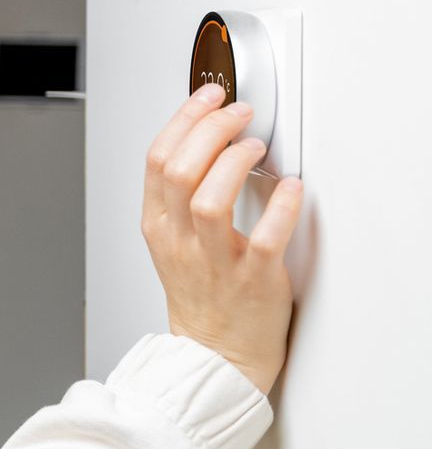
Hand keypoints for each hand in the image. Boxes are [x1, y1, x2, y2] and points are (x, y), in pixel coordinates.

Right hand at [140, 86, 304, 395]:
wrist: (216, 352)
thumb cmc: (201, 295)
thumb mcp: (172, 240)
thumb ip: (181, 195)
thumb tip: (206, 140)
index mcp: (157, 225)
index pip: (157, 159)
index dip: (184, 119)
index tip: (210, 96)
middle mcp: (180, 239)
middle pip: (179, 170)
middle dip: (210, 129)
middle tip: (239, 113)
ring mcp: (213, 260)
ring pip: (209, 200)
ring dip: (236, 162)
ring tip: (256, 147)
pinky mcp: (251, 279)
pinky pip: (264, 238)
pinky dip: (281, 208)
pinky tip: (290, 188)